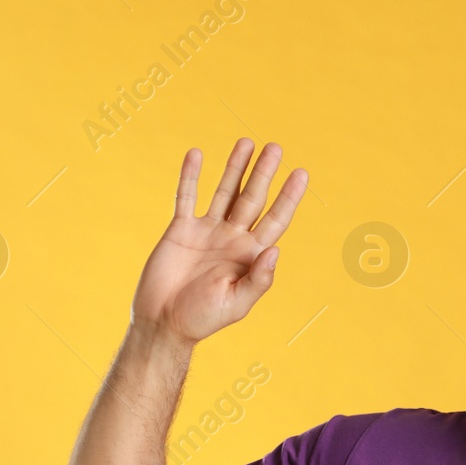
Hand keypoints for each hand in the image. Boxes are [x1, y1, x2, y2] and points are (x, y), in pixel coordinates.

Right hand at [131, 139, 308, 342]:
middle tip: (276, 147)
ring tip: (247, 142)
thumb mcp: (237, 303)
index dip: (289, 197)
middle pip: (253, 198)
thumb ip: (258, 279)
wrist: (163, 322)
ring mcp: (208, 231)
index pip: (276, 220)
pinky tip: (197, 154)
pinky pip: (186, 196)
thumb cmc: (202, 318)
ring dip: (236, 168)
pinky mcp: (181, 229)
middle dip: (264, 173)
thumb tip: (275, 250)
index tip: (301, 173)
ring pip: (225, 192)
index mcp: (251, 255)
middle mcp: (233, 238)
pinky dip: (191, 176)